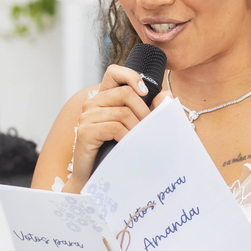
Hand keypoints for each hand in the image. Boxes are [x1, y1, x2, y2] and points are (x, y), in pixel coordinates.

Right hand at [68, 65, 155, 189]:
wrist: (96, 179)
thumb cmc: (117, 152)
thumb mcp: (136, 128)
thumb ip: (152, 110)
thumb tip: (165, 94)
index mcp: (103, 98)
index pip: (114, 72)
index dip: (131, 76)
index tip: (146, 92)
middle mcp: (92, 104)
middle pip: (125, 93)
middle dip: (143, 111)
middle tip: (148, 128)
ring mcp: (87, 117)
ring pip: (123, 112)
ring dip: (137, 128)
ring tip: (140, 140)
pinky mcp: (85, 132)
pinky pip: (115, 127)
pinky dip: (128, 137)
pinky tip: (129, 146)